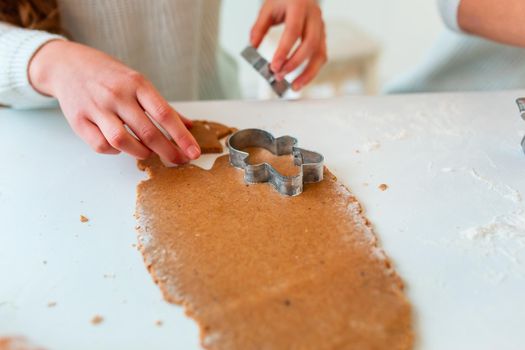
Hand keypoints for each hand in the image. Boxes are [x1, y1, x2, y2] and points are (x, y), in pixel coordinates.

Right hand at [28, 40, 200, 162]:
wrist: (67, 65)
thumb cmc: (110, 76)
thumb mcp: (138, 82)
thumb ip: (162, 106)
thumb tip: (188, 126)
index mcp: (137, 84)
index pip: (165, 114)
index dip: (182, 136)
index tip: (194, 152)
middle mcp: (117, 95)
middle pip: (148, 132)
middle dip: (168, 151)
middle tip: (179, 161)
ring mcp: (97, 108)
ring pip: (123, 141)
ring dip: (141, 153)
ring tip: (149, 153)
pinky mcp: (79, 121)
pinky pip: (101, 145)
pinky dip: (115, 151)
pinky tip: (121, 147)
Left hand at [250, 0, 326, 90]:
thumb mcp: (268, 7)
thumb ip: (259, 27)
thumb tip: (253, 46)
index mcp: (299, 6)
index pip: (293, 32)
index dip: (284, 51)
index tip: (274, 66)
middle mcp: (313, 16)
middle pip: (309, 44)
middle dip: (294, 63)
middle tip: (279, 75)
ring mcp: (321, 27)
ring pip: (320, 53)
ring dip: (308, 73)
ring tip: (295, 86)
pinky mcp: (323, 36)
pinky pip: (321, 56)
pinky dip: (312, 70)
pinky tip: (302, 79)